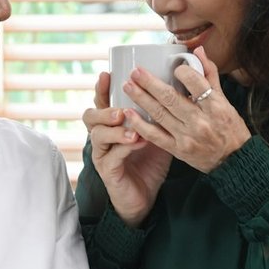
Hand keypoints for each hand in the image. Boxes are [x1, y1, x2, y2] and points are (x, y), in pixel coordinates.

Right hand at [83, 70, 171, 227]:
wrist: (145, 195)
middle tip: (121, 107)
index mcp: (112, 125)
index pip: (101, 102)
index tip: (108, 74)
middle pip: (90, 117)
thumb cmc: (149, 162)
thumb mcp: (156, 133)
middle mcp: (102, 138)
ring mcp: (103, 155)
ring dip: (114, 127)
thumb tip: (178, 89)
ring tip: (128, 122)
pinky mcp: (108, 171)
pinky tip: (137, 141)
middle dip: (104, 108)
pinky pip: (112, 156)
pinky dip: (124, 147)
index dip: (102, 88)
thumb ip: (159, 114)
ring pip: (97, 135)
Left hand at [119, 46, 250, 173]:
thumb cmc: (230, 128)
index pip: (195, 83)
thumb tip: (198, 50)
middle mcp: (201, 122)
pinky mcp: (178, 150)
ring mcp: (187, 137)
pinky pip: (155, 136)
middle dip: (149, 83)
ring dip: (140, 98)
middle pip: (170, 98)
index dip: (182, 71)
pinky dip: (140, 124)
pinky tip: (129, 112)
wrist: (234, 161)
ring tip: (127, 86)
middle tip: (135, 71)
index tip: (173, 67)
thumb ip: (210, 75)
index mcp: (215, 107)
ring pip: (159, 114)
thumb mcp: (225, 101)